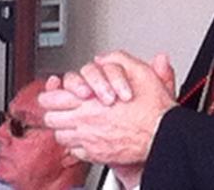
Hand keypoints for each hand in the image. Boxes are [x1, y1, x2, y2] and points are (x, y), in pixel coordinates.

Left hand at [39, 51, 177, 164]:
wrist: (163, 134)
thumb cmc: (153, 109)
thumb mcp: (139, 71)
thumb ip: (117, 60)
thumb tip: (102, 58)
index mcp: (88, 100)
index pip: (51, 98)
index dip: (50, 94)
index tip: (54, 93)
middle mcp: (84, 121)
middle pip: (50, 118)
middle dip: (55, 111)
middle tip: (62, 107)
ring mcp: (88, 140)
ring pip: (60, 136)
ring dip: (65, 128)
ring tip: (75, 122)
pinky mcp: (96, 155)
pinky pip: (75, 151)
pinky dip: (78, 144)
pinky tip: (88, 136)